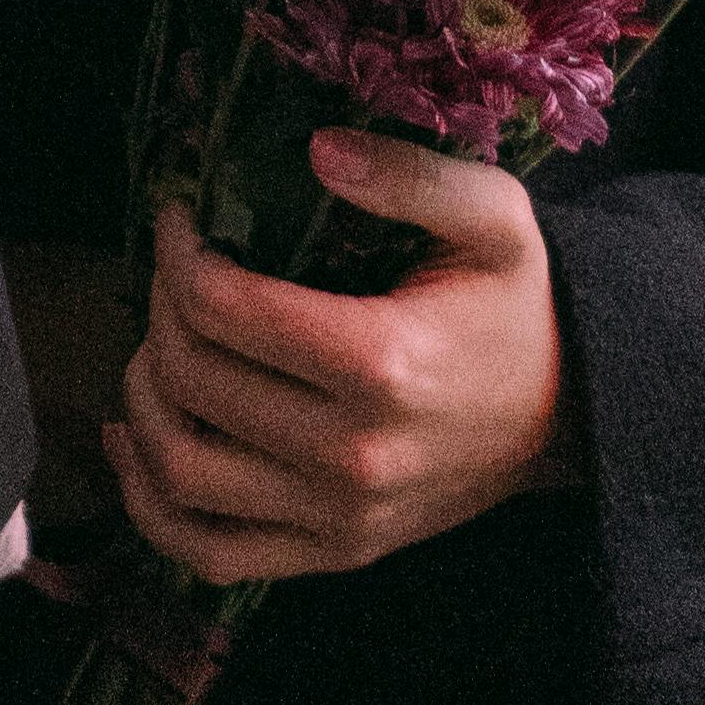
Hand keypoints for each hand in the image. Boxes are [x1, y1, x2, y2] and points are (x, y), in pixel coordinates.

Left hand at [105, 141, 566, 583]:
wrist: (568, 413)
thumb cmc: (517, 303)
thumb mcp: (494, 216)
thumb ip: (410, 174)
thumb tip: (316, 150)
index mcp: (381, 362)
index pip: (223, 307)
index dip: (179, 251)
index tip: (182, 216)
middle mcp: (350, 454)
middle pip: (192, 378)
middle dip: (160, 307)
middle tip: (175, 270)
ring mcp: (337, 517)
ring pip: (182, 471)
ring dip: (141, 398)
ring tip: (158, 344)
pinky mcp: (331, 554)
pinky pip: (207, 551)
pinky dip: (150, 505)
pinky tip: (136, 442)